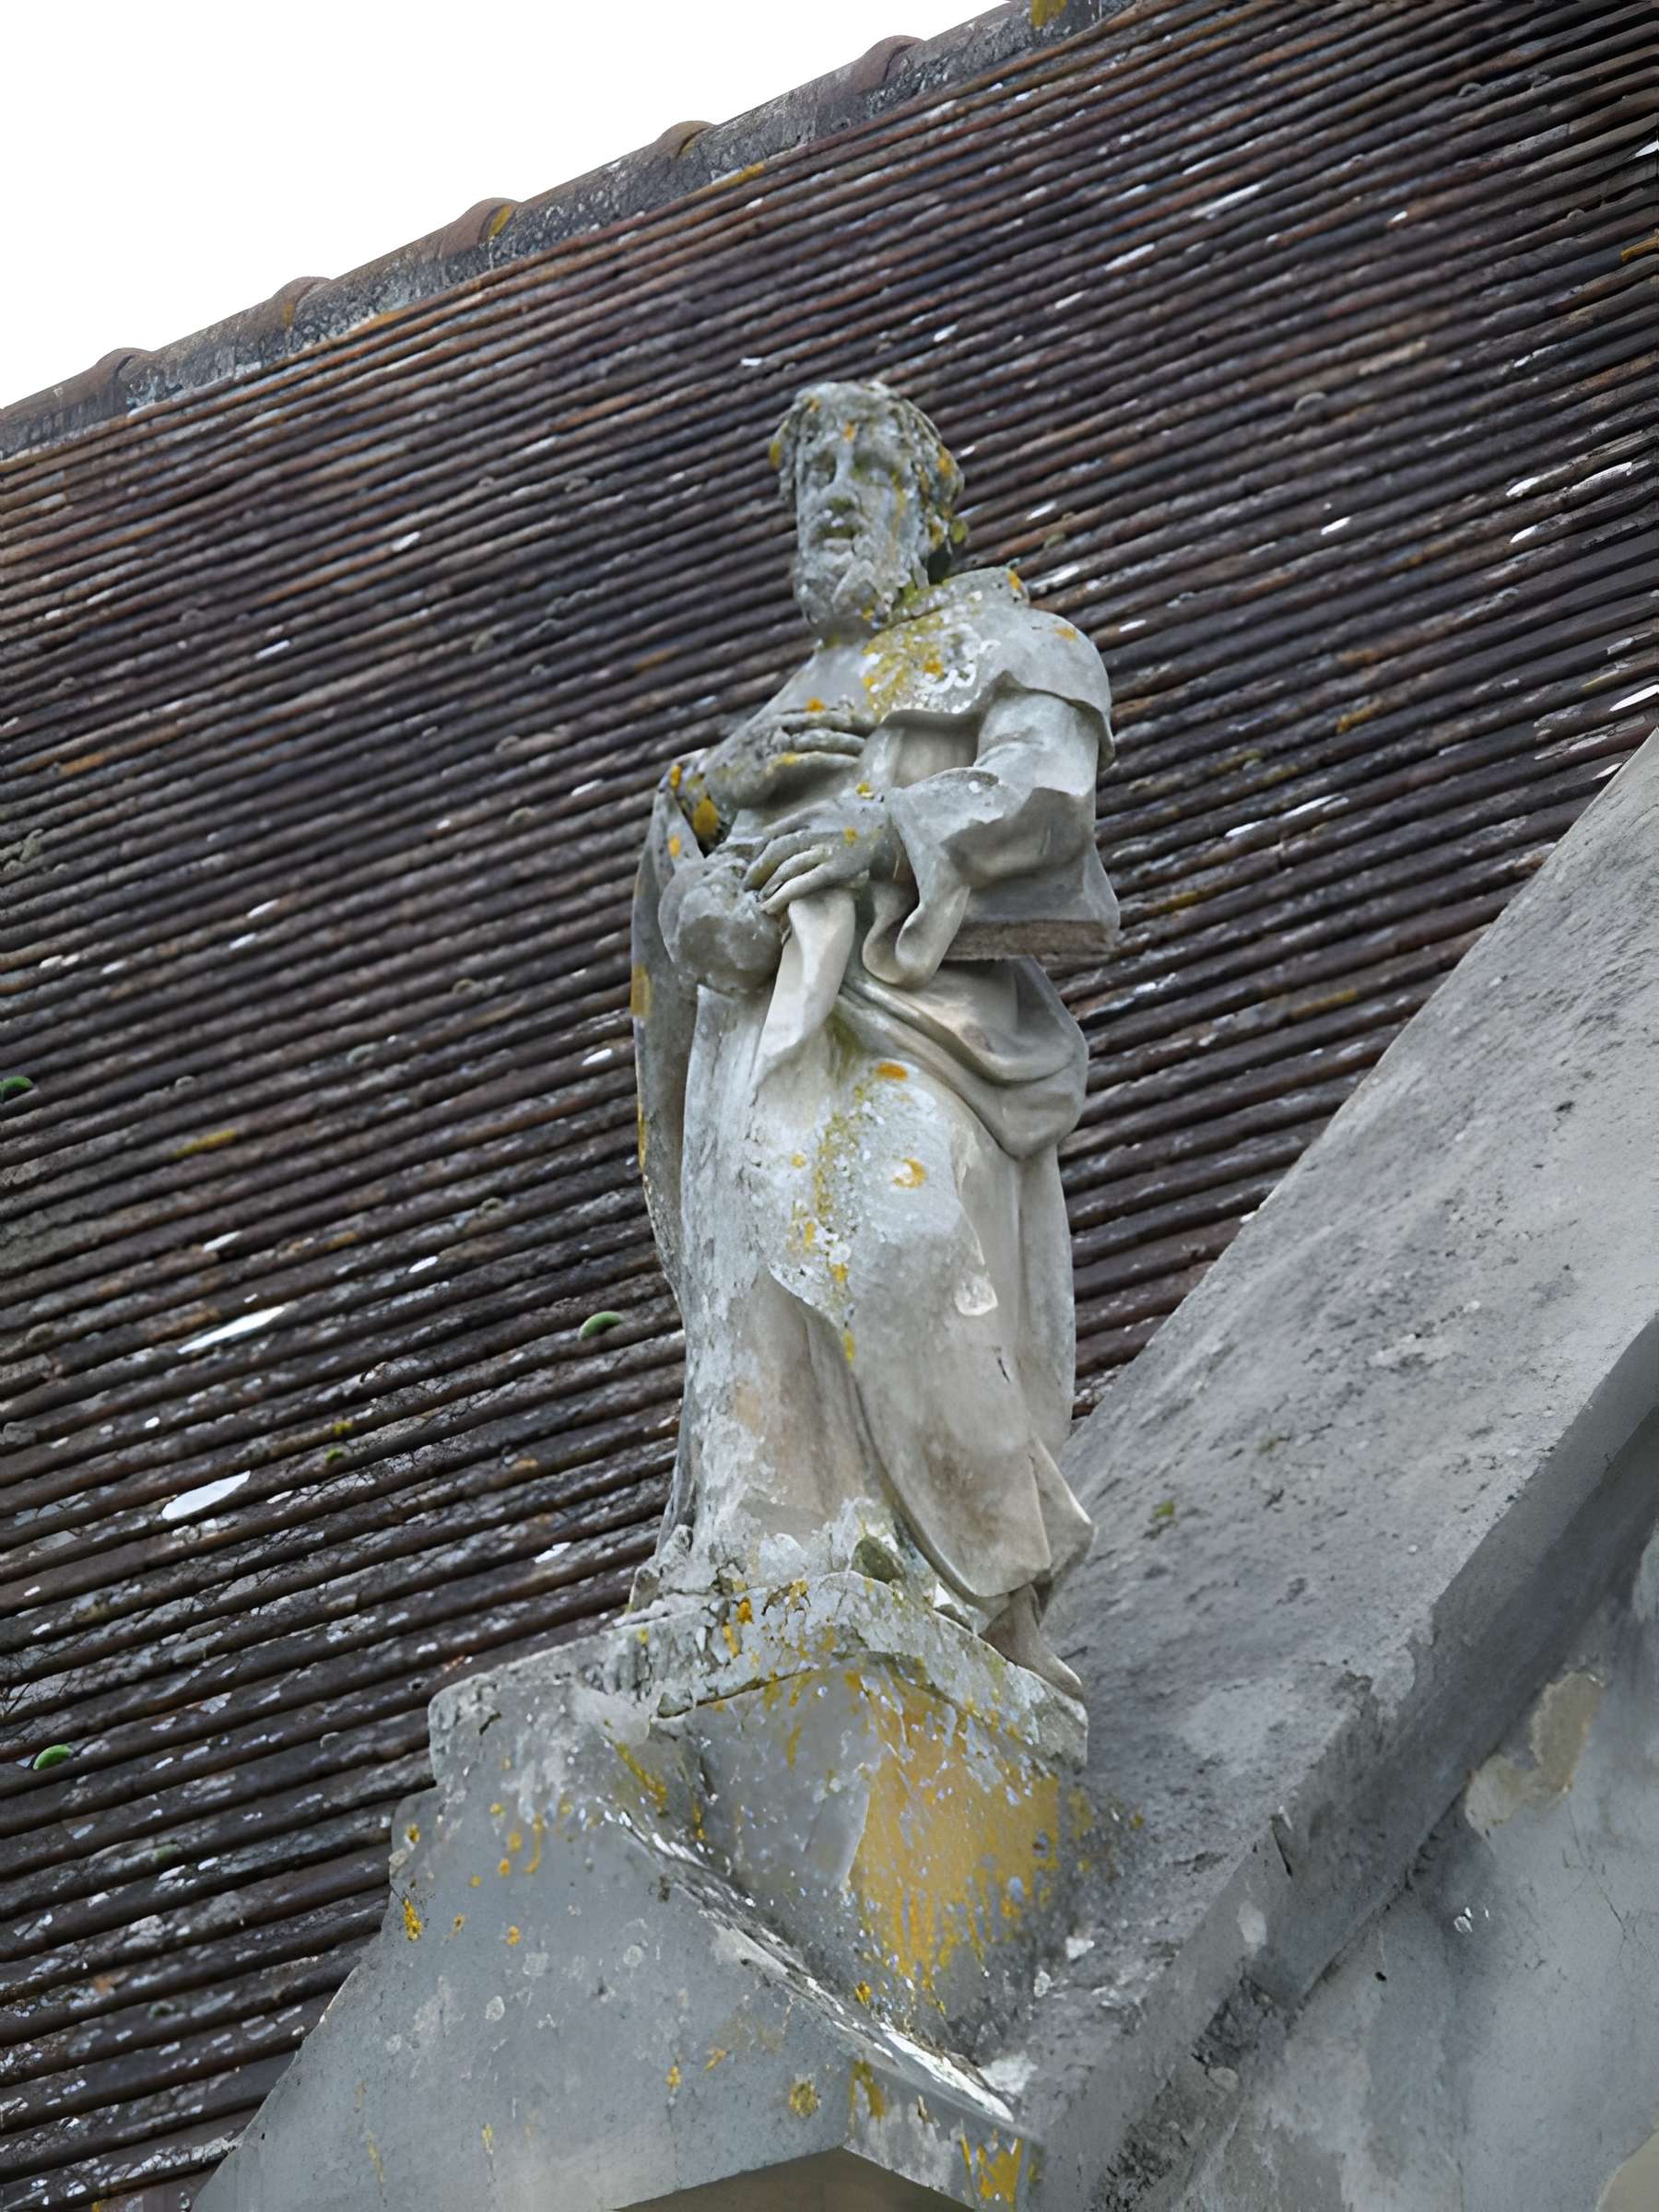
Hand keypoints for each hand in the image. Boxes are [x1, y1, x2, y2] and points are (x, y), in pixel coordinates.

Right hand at [701, 703, 873, 811]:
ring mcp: (776, 743)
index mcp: (781, 719)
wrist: (714, 785)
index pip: (821, 713)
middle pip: (825, 720)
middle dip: (853, 723)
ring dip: (846, 740)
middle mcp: (780, 726)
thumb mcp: (770, 748)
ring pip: (819, 737)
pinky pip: (808, 758)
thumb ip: (794, 740)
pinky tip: (848, 762)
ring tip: (867, 745)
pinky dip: (831, 758)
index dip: (848, 715)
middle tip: (877, 727)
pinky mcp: (774, 764)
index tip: (870, 721)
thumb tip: (824, 737)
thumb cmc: (744, 769)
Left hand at [745, 796, 896, 913]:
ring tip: (757, 897)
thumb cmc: (872, 818)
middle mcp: (816, 829)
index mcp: (814, 813)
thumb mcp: (843, 804)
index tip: (754, 861)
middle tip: (747, 883)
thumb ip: (824, 810)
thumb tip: (810, 814)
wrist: (897, 827)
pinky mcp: (835, 869)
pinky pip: (802, 883)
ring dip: (767, 884)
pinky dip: (783, 895)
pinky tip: (771, 906)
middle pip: (776, 850)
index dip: (761, 849)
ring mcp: (825, 849)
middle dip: (758, 868)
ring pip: (786, 868)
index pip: (775, 831)